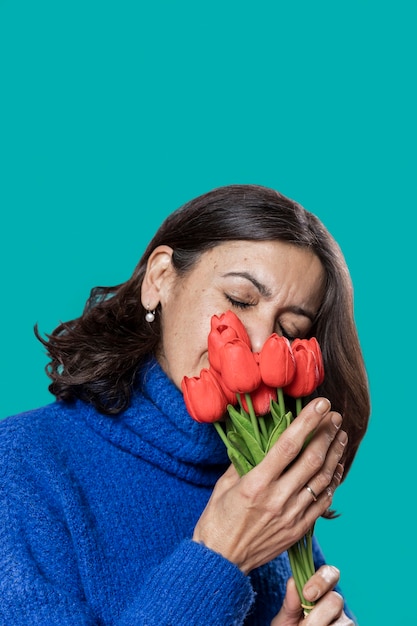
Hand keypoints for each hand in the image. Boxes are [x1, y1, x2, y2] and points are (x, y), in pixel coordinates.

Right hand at [193, 397, 346, 572]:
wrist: (221, 561)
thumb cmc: (217, 520)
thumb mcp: (224, 484)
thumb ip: (244, 461)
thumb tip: (260, 439)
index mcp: (256, 484)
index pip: (288, 445)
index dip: (307, 422)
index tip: (320, 404)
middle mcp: (277, 499)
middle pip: (311, 459)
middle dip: (326, 434)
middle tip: (335, 417)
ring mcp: (291, 516)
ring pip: (322, 480)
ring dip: (335, 455)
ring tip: (340, 436)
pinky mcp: (298, 530)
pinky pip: (322, 502)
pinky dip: (332, 483)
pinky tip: (335, 468)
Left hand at [271, 566, 354, 624]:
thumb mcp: (287, 616)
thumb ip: (290, 602)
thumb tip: (293, 583)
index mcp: (320, 590)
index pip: (330, 573)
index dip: (321, 580)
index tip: (307, 594)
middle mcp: (334, 602)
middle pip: (336, 600)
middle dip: (318, 614)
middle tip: (304, 625)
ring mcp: (343, 619)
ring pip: (343, 621)